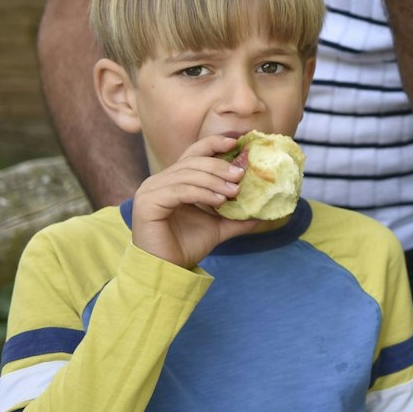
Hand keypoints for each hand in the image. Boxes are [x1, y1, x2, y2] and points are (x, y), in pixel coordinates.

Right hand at [128, 134, 263, 268]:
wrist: (167, 270)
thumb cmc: (186, 246)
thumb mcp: (218, 227)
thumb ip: (237, 216)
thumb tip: (264, 210)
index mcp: (173, 180)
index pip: (194, 153)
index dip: (214, 143)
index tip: (237, 140)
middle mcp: (159, 181)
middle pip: (193, 160)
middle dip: (219, 164)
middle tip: (241, 173)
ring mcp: (151, 190)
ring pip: (187, 175)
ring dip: (214, 180)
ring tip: (234, 190)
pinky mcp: (148, 203)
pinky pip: (180, 190)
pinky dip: (202, 193)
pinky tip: (219, 200)